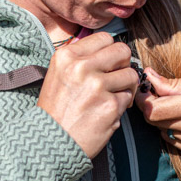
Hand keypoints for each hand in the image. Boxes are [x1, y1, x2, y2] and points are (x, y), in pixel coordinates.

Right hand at [37, 33, 139, 158]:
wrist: (50, 142)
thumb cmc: (56, 110)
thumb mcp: (58, 74)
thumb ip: (81, 58)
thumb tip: (108, 47)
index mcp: (67, 56)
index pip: (105, 38)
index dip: (110, 52)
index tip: (107, 65)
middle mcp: (81, 67)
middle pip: (122, 51)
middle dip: (123, 65)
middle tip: (115, 79)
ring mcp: (97, 86)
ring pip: (130, 75)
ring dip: (125, 88)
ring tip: (111, 98)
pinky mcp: (110, 106)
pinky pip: (128, 98)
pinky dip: (120, 107)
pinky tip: (105, 113)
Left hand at [134, 70, 180, 159]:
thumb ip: (176, 83)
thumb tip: (149, 77)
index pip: (155, 110)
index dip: (143, 101)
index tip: (143, 91)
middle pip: (155, 122)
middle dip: (150, 108)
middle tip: (154, 97)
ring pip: (162, 132)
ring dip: (162, 120)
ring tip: (174, 107)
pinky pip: (174, 141)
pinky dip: (172, 130)